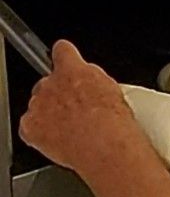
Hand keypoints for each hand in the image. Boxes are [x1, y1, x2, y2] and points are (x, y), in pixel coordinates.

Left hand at [19, 40, 134, 174]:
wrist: (104, 145)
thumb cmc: (114, 122)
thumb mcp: (114, 91)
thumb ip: (95, 82)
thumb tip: (94, 85)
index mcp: (73, 70)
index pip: (63, 50)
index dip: (66, 57)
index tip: (67, 61)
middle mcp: (50, 84)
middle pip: (47, 84)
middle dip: (58, 94)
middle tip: (77, 111)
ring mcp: (38, 105)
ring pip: (38, 106)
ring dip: (50, 116)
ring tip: (73, 131)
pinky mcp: (29, 126)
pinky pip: (29, 128)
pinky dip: (40, 135)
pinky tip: (60, 141)